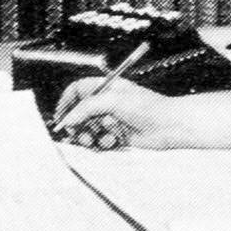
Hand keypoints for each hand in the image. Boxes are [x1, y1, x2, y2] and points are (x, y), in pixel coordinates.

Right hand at [48, 77, 173, 148]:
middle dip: (77, 125)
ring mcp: (112, 119)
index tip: (61, 117)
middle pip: (80, 114)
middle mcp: (107, 103)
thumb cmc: (147, 108)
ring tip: (98, 139)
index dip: (67, 103)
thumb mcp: (113, 101)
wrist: (169, 126)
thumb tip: (68, 120)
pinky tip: (114, 141)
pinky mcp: (118, 135)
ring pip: (89, 130)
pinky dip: (103, 143)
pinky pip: (100, 141)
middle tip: (77, 134)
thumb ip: (86, 108)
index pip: (77, 91)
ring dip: (90, 136)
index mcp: (106, 88)